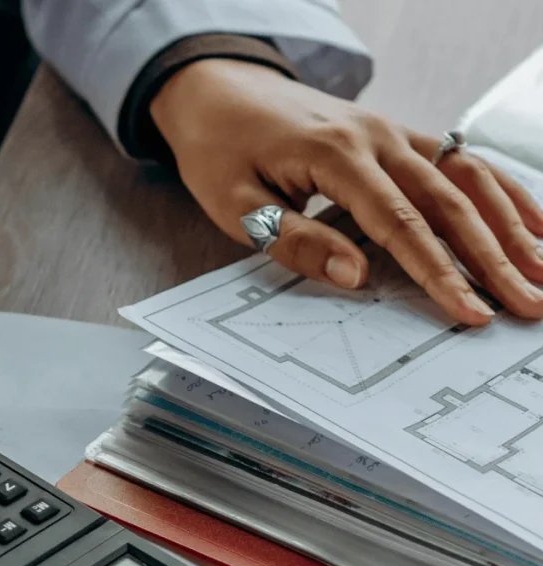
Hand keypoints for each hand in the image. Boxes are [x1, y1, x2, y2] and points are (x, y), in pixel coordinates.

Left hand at [151, 59, 542, 325]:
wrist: (218, 90)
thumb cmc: (220, 149)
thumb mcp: (236, 203)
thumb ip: (295, 238)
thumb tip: (356, 277)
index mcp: (335, 155)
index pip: (400, 223)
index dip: (439, 271)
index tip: (471, 311)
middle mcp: (376, 136)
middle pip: (449, 201)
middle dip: (494, 258)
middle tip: (530, 305)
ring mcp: (392, 130)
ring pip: (466, 177)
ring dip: (510, 224)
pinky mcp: (396, 133)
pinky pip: (459, 160)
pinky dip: (499, 189)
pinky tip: (531, 219)